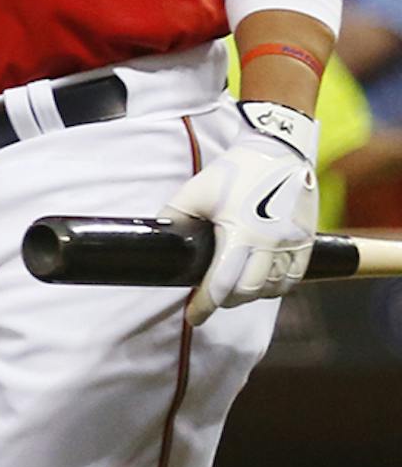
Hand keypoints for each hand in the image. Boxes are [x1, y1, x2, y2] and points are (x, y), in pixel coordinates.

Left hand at [165, 117, 319, 325]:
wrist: (277, 149)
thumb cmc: (233, 171)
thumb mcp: (194, 192)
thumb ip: (175, 217)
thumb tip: (158, 240)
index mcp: (241, 233)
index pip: (222, 285)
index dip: (205, 306)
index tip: (193, 316)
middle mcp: (272, 244)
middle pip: (250, 293)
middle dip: (226, 301)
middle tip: (210, 299)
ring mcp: (294, 243)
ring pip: (275, 289)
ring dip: (253, 295)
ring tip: (234, 289)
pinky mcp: (307, 240)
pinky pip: (294, 278)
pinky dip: (277, 286)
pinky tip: (261, 282)